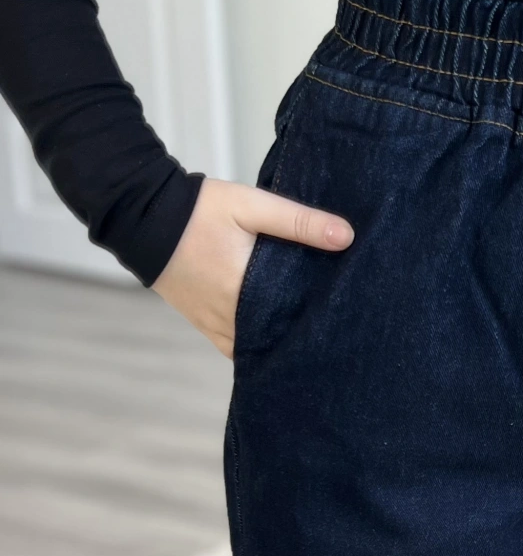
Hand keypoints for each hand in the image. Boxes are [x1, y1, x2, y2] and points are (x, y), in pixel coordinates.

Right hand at [152, 177, 353, 358]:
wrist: (144, 216)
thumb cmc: (198, 210)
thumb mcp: (252, 206)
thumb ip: (299, 222)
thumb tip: (346, 237)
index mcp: (245, 293)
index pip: (295, 322)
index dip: (320, 325)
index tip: (344, 320)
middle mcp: (230, 319)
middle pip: (278, 340)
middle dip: (302, 336)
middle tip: (333, 329)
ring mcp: (214, 325)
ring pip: (257, 349)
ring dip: (278, 343)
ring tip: (308, 334)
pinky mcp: (204, 324)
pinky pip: (235, 348)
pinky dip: (255, 346)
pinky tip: (275, 338)